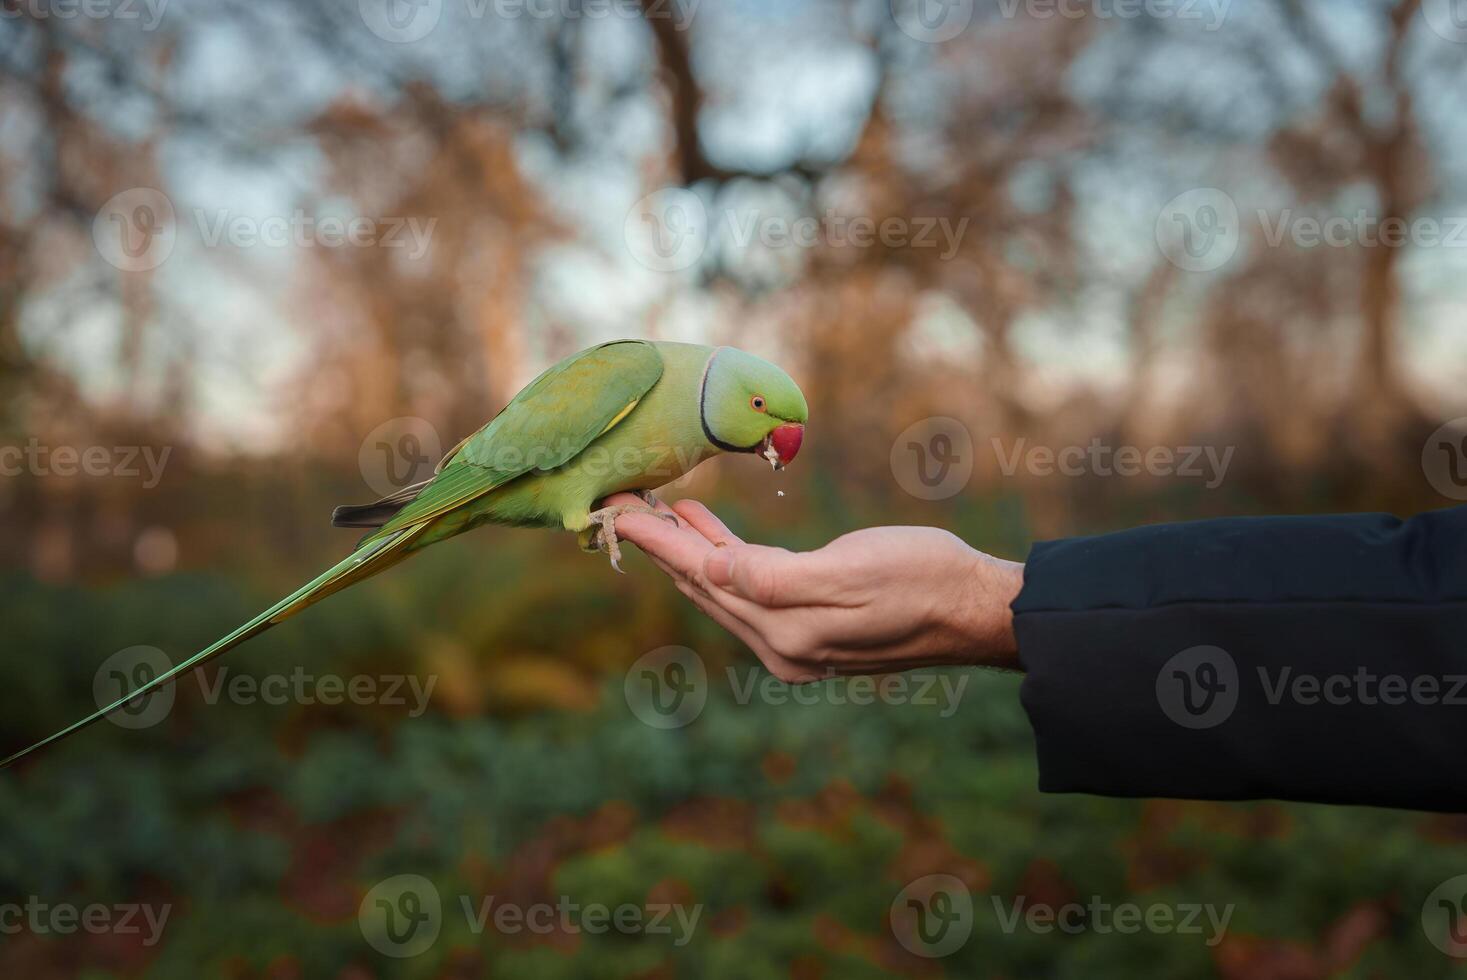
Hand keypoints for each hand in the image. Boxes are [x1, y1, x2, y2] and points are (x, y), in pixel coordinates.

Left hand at [610, 494, 1024, 682]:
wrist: (976, 608)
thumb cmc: (922, 577)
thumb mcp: (848, 570)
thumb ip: (773, 576)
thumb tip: (709, 569)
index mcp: (784, 630)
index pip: (702, 576)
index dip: (656, 540)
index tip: (614, 509)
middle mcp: (780, 645)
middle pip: (702, 586)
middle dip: (660, 545)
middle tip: (620, 504)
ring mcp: (796, 642)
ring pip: (723, 589)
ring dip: (689, 549)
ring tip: (659, 511)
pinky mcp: (813, 629)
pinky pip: (750, 590)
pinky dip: (725, 559)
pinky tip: (715, 534)